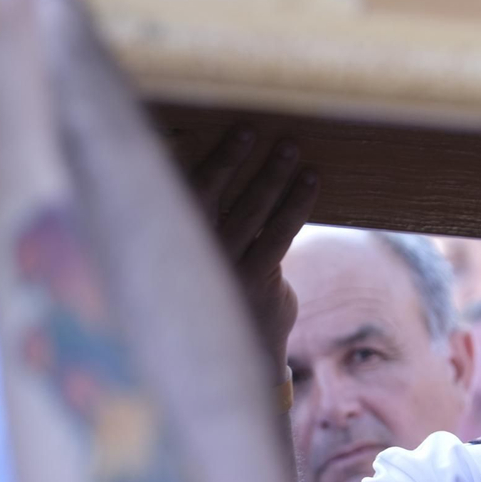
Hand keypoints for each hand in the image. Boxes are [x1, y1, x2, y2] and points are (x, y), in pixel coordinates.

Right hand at [189, 128, 317, 367]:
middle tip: (251, 126)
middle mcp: (191, 252)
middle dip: (231, 157)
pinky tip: (310, 180)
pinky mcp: (257, 280)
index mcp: (170, 242)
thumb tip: (227, 173)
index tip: (210, 129)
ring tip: (290, 147)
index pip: (177, 190)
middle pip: (210, 192)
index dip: (195, 157)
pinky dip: (297, 203)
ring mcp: (224, 267)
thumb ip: (207, 226)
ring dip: (273, 174)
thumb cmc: (220, 296)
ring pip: (251, 208)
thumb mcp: (200, 262)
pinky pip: (280, 231)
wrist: (235, 355)